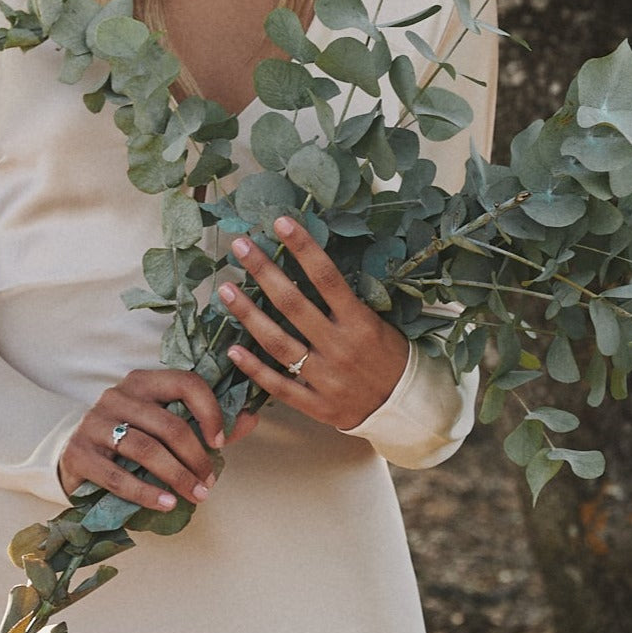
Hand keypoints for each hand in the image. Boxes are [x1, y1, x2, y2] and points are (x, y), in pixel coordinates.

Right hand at [57, 368, 257, 510]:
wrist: (76, 456)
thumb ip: (207, 423)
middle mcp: (117, 395)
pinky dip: (146, 493)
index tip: (221, 442)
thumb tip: (251, 418)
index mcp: (143, 381)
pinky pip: (117, 475)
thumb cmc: (130, 438)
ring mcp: (95, 422)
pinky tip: (166, 504)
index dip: (210, 411)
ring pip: (146, 449)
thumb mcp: (165, 425)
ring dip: (177, 477)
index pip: (185, 382)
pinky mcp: (79, 453)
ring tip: (196, 496)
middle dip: (196, 458)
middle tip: (209, 483)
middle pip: (169, 424)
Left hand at [220, 216, 409, 430]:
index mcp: (360, 322)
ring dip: (247, 314)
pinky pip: (278, 385)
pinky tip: (231, 349)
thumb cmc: (390, 355)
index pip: (327, 277)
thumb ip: (346, 301)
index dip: (303, 248)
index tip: (281, 223)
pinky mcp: (315, 405)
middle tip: (239, 246)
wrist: (406, 408)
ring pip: (277, 343)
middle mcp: (340, 347)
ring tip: (225, 289)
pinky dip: (253, 368)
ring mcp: (325, 378)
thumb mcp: (378, 321)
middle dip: (264, 271)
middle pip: (293, 304)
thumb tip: (310, 265)